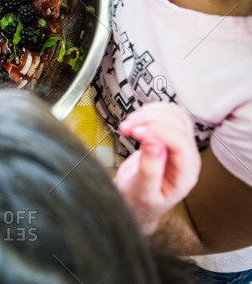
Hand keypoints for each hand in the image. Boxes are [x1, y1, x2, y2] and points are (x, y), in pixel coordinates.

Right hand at [114, 103, 200, 233]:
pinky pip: (167, 113)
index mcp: (185, 174)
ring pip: (174, 114)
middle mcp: (188, 157)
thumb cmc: (139, 203)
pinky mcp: (170, 136)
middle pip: (178, 124)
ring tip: (128, 124)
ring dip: (150, 113)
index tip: (136, 132)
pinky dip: (150, 111)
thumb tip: (154, 143)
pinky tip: (135, 120)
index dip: (159, 131)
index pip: (180, 143)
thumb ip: (150, 171)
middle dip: (151, 120)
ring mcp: (181, 145)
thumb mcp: (141, 193)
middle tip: (126, 127)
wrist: (134, 202)